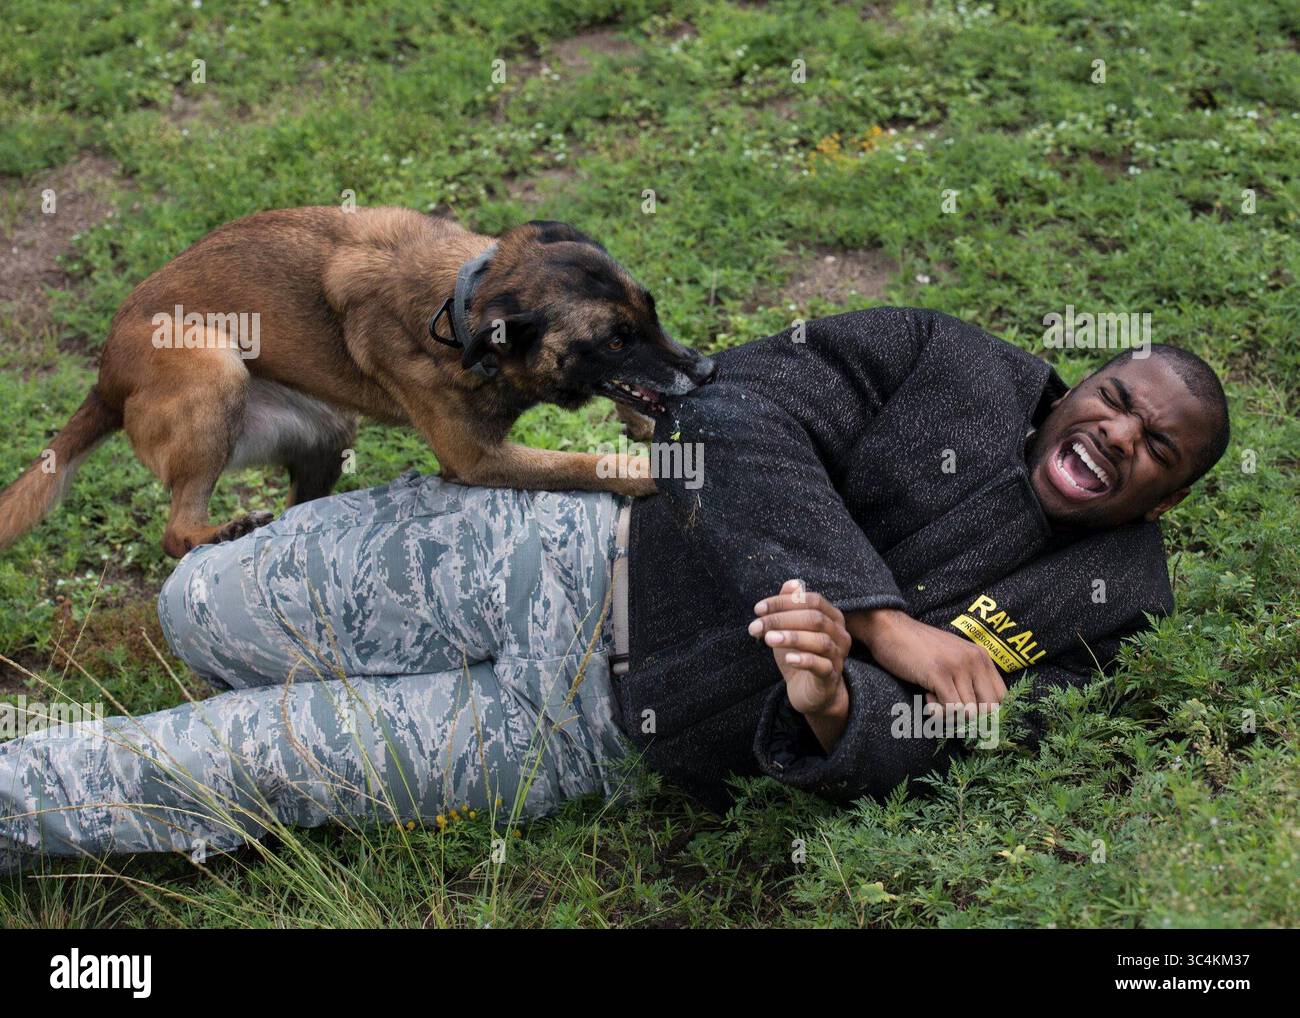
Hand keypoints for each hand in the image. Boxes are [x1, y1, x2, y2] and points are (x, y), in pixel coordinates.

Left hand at [749, 580, 850, 750]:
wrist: (812, 694)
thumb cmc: (801, 656)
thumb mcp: (790, 630)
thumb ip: (790, 606)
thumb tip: (791, 583)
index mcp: (832, 617)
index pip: (812, 600)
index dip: (784, 601)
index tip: (758, 609)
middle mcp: (840, 634)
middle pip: (814, 618)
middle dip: (782, 619)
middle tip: (756, 625)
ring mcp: (838, 656)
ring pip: (819, 641)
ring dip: (791, 637)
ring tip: (768, 639)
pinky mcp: (831, 677)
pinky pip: (821, 666)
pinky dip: (804, 659)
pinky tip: (788, 658)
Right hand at [847, 608, 1005, 719]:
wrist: (889, 628)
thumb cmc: (918, 646)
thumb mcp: (952, 655)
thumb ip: (967, 676)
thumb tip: (976, 713)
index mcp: (981, 656)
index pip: (1002, 697)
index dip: (988, 713)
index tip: (968, 716)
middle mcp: (975, 660)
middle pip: (989, 709)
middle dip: (970, 720)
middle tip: (949, 712)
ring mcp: (958, 666)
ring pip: (969, 713)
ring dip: (949, 715)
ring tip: (934, 699)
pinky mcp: (939, 674)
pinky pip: (951, 709)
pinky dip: (938, 712)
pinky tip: (927, 697)